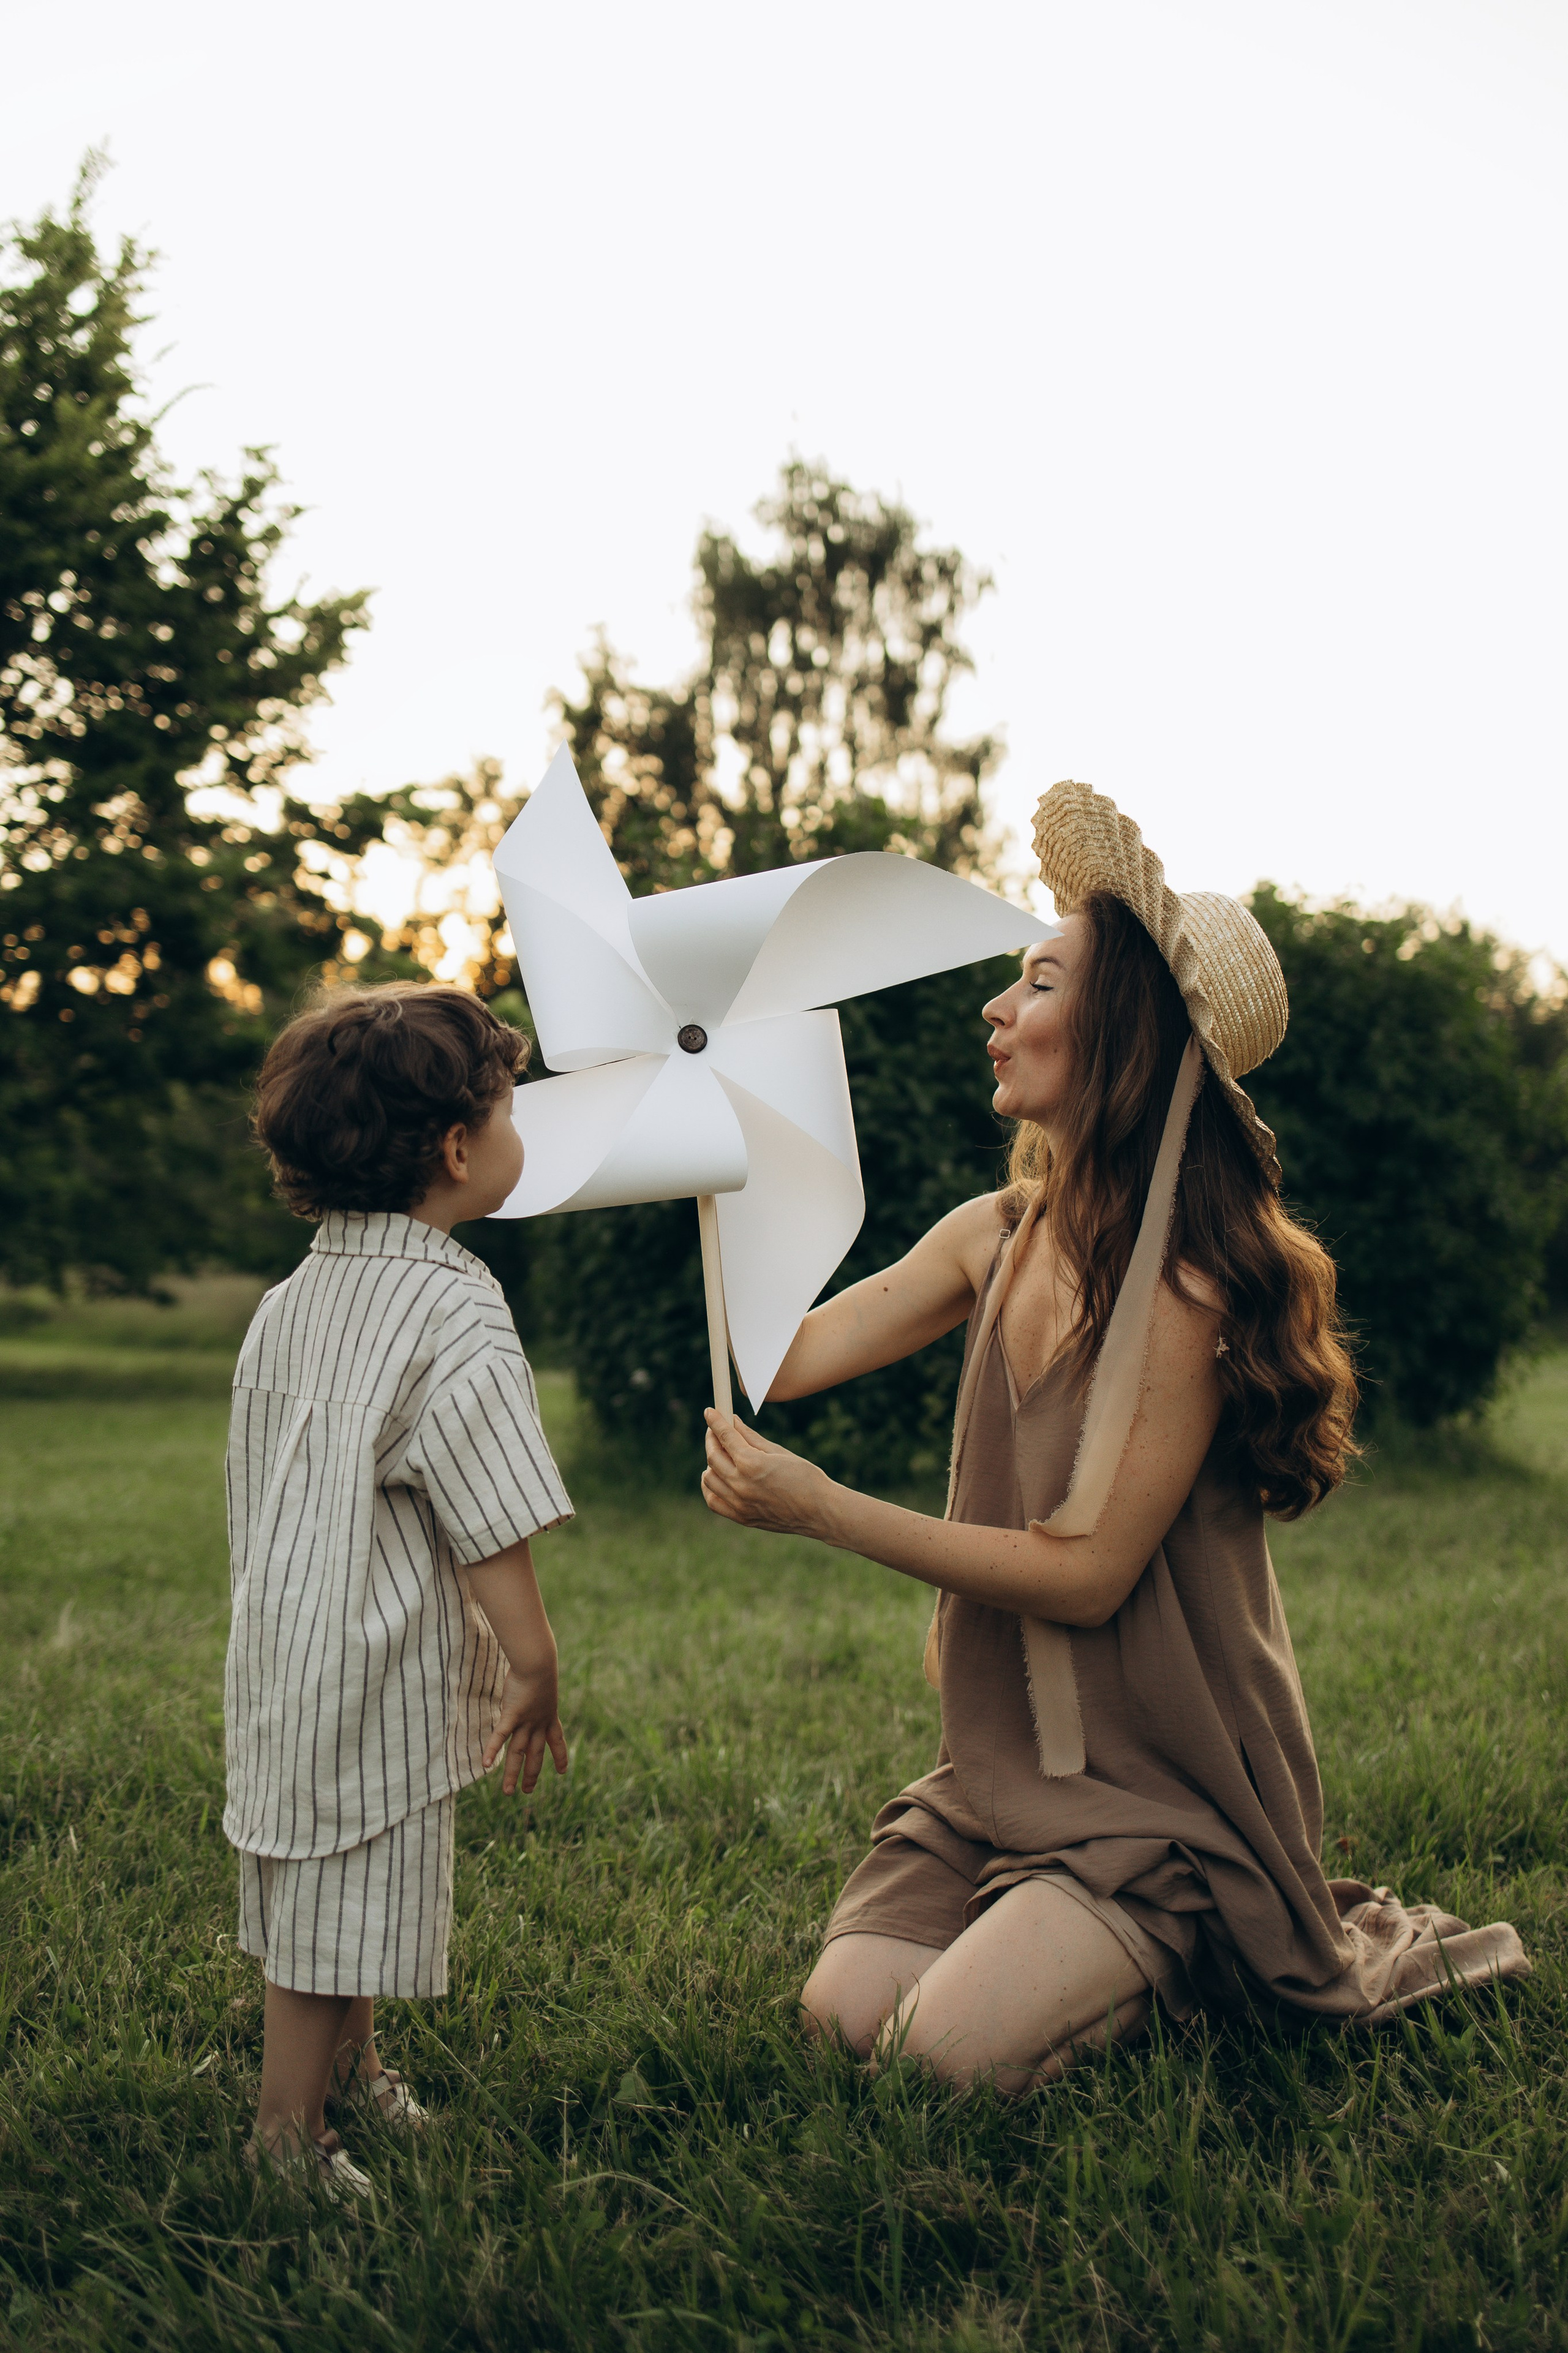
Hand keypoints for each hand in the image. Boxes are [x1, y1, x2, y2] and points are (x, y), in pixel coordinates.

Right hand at [481, 1657, 567, 1795]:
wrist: (538, 1661)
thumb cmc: (538, 1667)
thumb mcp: (542, 1682)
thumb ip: (537, 1691)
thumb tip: (534, 1684)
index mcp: (550, 1716)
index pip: (557, 1741)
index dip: (560, 1756)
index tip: (562, 1771)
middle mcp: (539, 1724)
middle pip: (536, 1754)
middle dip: (532, 1773)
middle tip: (527, 1791)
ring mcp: (526, 1721)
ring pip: (518, 1753)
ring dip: (512, 1773)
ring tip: (508, 1793)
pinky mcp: (512, 1715)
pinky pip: (501, 1736)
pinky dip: (493, 1750)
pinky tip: (486, 1765)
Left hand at [702, 1411, 830, 1536]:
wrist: (819, 1511)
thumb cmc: (806, 1477)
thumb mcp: (779, 1452)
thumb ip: (752, 1437)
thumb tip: (733, 1421)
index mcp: (752, 1464)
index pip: (725, 1436)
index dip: (715, 1421)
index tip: (709, 1412)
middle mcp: (741, 1484)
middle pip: (713, 1456)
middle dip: (711, 1439)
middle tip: (715, 1431)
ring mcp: (739, 1504)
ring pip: (709, 1479)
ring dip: (711, 1463)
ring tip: (722, 1456)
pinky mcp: (741, 1517)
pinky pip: (713, 1502)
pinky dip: (710, 1487)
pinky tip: (717, 1478)